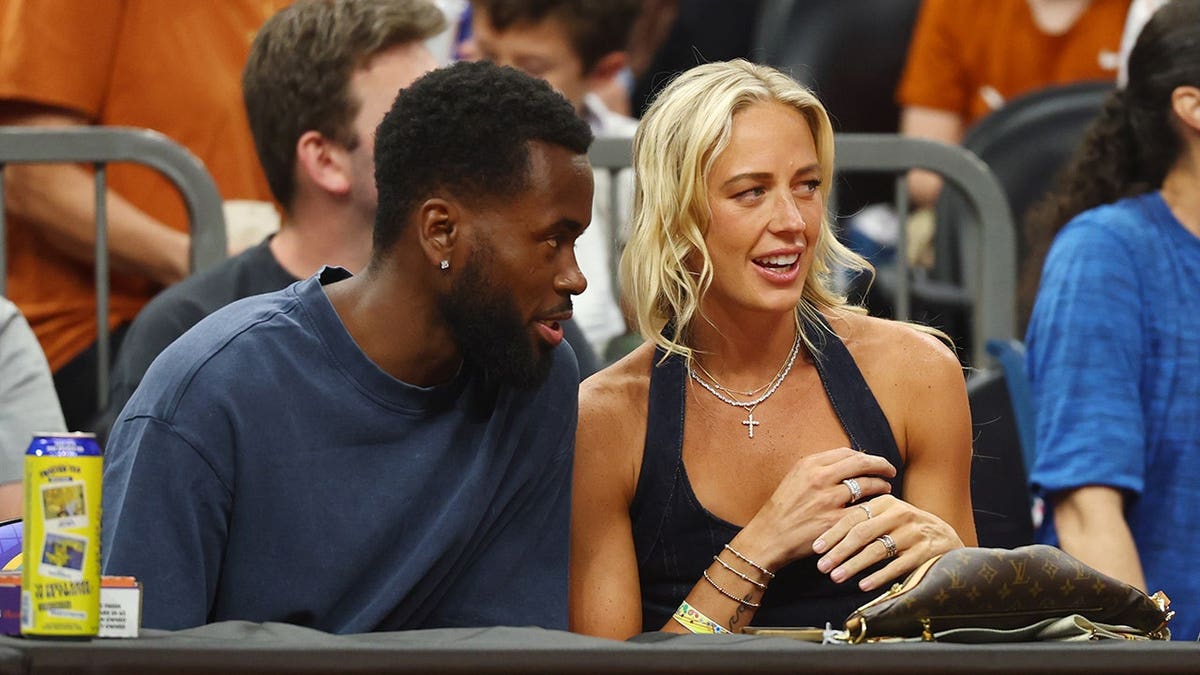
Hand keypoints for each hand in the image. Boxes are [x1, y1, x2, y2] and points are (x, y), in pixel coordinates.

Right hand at [739, 447, 896, 569]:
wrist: (769, 537)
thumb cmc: (782, 509)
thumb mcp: (795, 479)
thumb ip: (819, 469)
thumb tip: (849, 462)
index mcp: (809, 465)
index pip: (847, 453)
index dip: (866, 456)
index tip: (874, 461)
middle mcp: (819, 478)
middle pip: (861, 463)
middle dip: (880, 465)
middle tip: (890, 470)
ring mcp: (827, 500)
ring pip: (867, 485)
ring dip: (881, 486)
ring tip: (886, 490)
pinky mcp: (834, 522)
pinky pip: (864, 511)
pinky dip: (874, 509)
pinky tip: (877, 511)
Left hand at [811, 494, 963, 591]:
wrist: (946, 538)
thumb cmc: (906, 529)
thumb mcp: (887, 516)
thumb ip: (863, 520)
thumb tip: (827, 538)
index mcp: (885, 502)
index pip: (853, 517)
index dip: (833, 533)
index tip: (816, 548)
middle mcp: (900, 514)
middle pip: (862, 533)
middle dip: (839, 551)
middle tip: (822, 566)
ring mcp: (913, 533)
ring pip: (877, 550)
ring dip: (854, 565)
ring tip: (837, 577)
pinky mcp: (925, 552)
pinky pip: (897, 566)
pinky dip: (878, 576)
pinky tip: (863, 585)